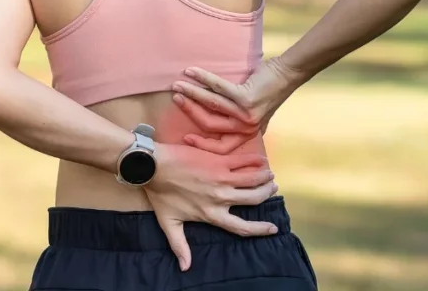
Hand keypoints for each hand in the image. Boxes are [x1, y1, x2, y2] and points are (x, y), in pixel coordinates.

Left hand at [144, 142, 278, 271]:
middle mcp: (220, 198)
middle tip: (272, 188)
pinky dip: (255, 161)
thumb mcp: (169, 223)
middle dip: (266, 193)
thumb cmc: (160, 194)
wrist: (153, 166)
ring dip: (264, 177)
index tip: (273, 228)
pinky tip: (261, 160)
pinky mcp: (218, 161)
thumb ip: (180, 245)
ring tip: (270, 175)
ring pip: (252, 179)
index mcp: (211, 214)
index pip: (242, 227)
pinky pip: (243, 161)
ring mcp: (221, 178)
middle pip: (253, 199)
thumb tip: (185, 267)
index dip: (260, 229)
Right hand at [171, 57, 304, 154]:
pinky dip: (202, 78)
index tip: (186, 138)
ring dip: (191, 93)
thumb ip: (239, 123)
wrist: (286, 75)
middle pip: (210, 124)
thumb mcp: (254, 115)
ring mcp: (246, 113)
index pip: (221, 147)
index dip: (202, 145)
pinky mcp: (245, 97)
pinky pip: (217, 88)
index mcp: (246, 134)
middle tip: (175, 99)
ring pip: (211, 105)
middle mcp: (246, 127)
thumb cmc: (267, 92)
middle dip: (189, 111)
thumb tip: (216, 129)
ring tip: (177, 85)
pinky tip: (190, 72)